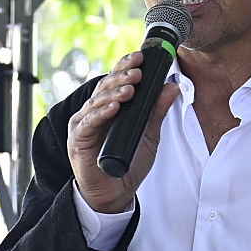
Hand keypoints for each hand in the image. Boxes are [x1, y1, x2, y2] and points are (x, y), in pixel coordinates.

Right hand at [68, 47, 174, 215]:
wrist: (116, 194)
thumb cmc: (129, 164)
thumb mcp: (149, 135)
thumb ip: (157, 111)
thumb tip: (172, 87)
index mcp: (109, 106)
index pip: (116, 80)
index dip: (126, 66)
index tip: (141, 57)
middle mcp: (94, 112)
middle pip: (105, 86)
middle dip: (122, 76)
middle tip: (138, 71)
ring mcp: (84, 125)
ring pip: (96, 101)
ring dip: (114, 93)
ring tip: (130, 89)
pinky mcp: (78, 140)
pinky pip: (88, 122)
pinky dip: (101, 113)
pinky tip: (114, 108)